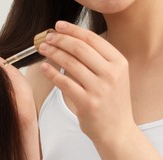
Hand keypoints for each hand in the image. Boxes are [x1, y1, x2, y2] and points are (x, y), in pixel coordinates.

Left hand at [38, 21, 136, 143]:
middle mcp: (111, 74)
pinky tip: (45, 67)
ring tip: (43, 49)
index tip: (58, 26)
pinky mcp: (88, 103)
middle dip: (60, 40)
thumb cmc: (111, 102)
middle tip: (47, 37)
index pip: (92, 39)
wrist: (117, 131)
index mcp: (119, 63)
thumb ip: (97, 60)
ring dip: (53, 53)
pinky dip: (52, 73)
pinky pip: (65, 83)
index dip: (72, 30)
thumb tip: (70, 42)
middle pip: (80, 48)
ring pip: (70, 64)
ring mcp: (100, 89)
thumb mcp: (113, 77)